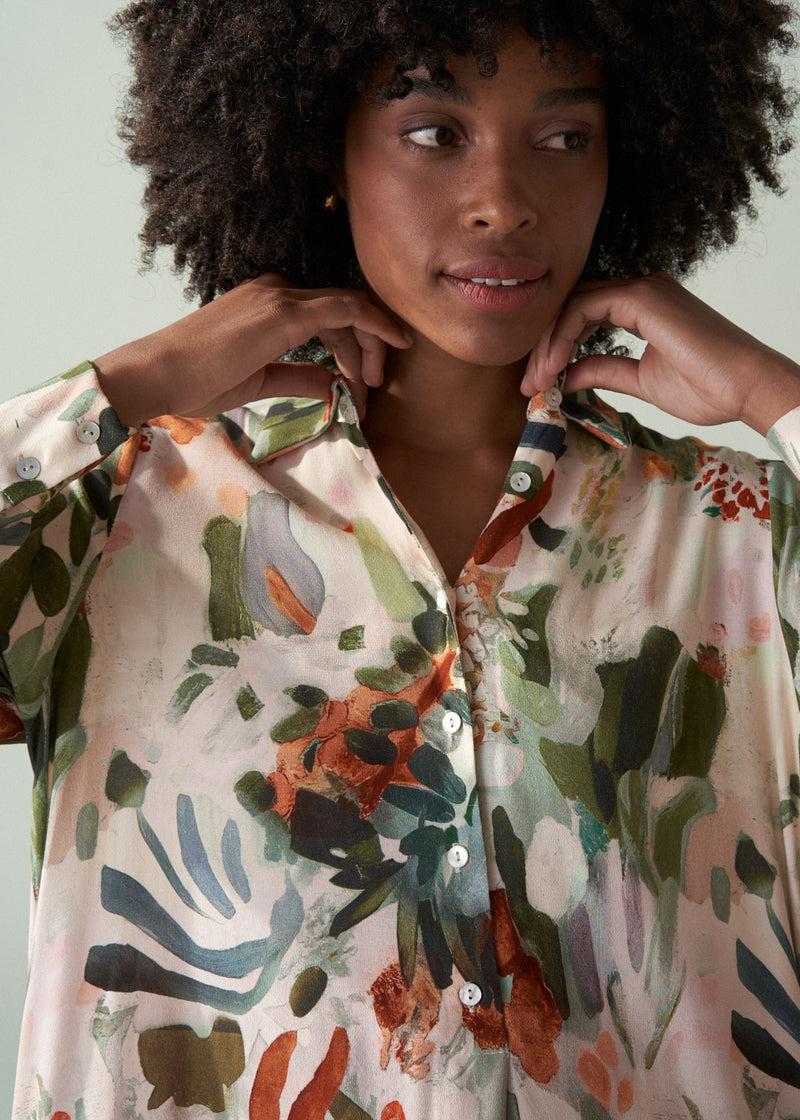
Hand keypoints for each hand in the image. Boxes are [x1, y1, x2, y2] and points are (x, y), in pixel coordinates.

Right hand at [93, 274, 411, 426]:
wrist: (157, 375)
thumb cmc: (195, 381)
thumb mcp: (258, 380)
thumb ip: (298, 377)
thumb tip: (334, 384)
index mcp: (266, 302)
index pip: (325, 314)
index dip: (352, 344)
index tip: (364, 379)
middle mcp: (275, 290)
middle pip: (342, 310)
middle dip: (368, 346)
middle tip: (376, 384)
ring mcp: (279, 297)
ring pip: (348, 309)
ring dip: (371, 345)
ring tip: (375, 384)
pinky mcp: (283, 312)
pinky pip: (345, 308)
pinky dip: (375, 324)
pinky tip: (395, 341)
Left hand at [521, 272, 799, 436]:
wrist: (746, 389)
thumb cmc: (708, 387)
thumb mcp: (641, 382)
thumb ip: (604, 371)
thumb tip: (568, 376)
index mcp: (643, 307)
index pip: (582, 316)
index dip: (554, 348)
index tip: (538, 385)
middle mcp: (641, 291)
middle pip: (571, 307)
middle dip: (543, 346)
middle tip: (526, 386)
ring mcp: (643, 289)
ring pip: (572, 305)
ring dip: (548, 344)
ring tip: (536, 382)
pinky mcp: (644, 297)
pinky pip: (584, 307)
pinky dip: (563, 336)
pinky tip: (555, 367)